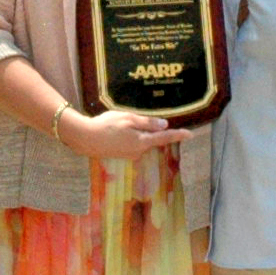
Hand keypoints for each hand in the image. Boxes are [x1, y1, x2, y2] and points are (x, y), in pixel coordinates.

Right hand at [62, 109, 190, 160]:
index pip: (164, 138)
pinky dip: (130, 137)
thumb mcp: (129, 119)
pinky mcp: (121, 155)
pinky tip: (117, 130)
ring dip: (138, 133)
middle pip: (152, 140)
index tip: (190, 134)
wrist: (84, 138)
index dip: (178, 135)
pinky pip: (132, 144)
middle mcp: (138, 151)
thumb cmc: (106, 125)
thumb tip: (165, 125)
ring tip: (120, 123)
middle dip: (150, 130)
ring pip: (141, 141)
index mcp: (142, 142)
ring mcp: (129, 155)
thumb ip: (148, 123)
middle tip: (135, 119)